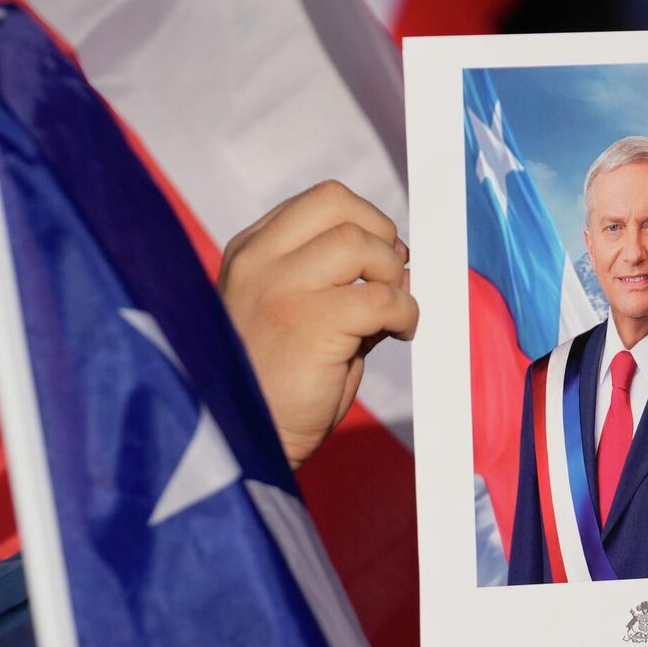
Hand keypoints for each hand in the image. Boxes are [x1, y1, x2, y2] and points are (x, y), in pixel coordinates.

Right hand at [219, 181, 416, 467]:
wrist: (242, 444)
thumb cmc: (273, 384)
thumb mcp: (294, 313)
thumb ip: (335, 280)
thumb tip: (399, 259)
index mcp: (251, 253)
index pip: (320, 202)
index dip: (364, 221)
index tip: (379, 257)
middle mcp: (259, 262)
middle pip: (339, 203)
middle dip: (381, 234)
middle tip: (389, 277)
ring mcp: (280, 289)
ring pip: (359, 243)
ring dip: (392, 274)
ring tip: (391, 311)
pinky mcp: (309, 324)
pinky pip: (379, 297)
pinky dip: (404, 312)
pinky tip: (399, 332)